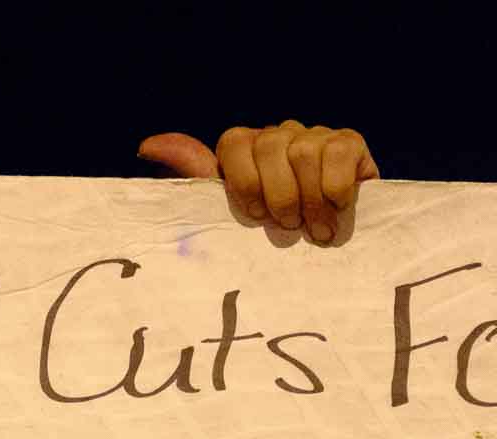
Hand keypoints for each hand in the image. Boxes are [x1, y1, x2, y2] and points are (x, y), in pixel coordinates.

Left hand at [139, 121, 377, 242]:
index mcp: (247, 149)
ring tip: (315, 230)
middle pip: (271, 145)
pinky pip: (338, 152)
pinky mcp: (350, 144)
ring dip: (310, 200)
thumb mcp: (227, 213)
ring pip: (304, 151)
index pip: (235, 141)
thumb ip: (193, 178)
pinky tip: (337, 209)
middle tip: (288, 227)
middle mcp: (280, 135)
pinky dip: (335, 188)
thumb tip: (146, 146)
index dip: (245, 181)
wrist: (329, 246)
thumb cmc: (271, 235)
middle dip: (279, 195)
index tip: (255, 216)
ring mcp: (316, 136)